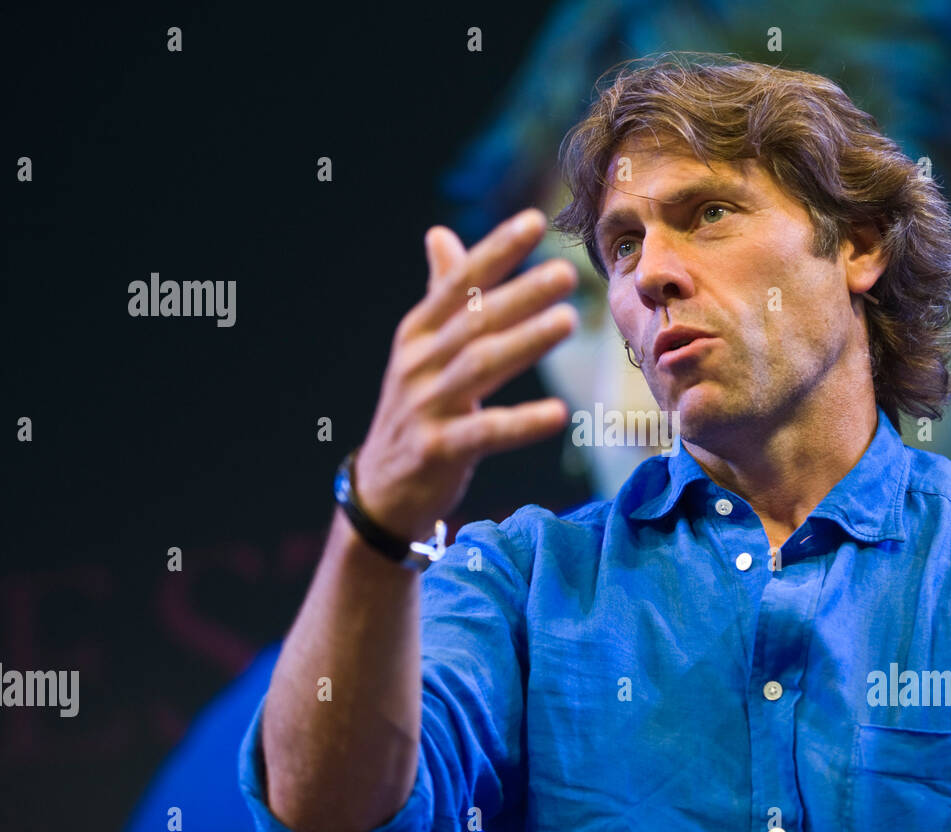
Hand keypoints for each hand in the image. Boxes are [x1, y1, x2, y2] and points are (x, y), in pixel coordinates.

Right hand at [354, 208, 577, 541]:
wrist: (382, 489)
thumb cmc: (417, 410)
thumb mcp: (420, 350)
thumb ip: (438, 294)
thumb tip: (440, 234)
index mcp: (417, 334)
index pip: (458, 283)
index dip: (495, 251)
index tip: (535, 222)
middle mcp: (418, 363)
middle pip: (474, 320)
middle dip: (520, 293)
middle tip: (566, 272)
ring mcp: (425, 406)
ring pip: (480, 365)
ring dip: (525, 342)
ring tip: (568, 321)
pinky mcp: (438, 450)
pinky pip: (485, 432)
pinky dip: (522, 423)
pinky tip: (560, 415)